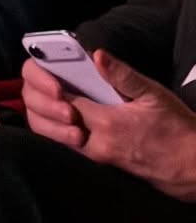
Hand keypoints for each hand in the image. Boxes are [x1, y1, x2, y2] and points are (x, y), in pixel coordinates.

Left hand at [23, 51, 195, 203]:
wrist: (194, 167)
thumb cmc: (178, 129)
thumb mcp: (154, 95)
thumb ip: (122, 76)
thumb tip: (96, 54)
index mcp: (108, 124)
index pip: (63, 101)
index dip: (49, 85)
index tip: (45, 70)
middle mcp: (98, 145)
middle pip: (52, 126)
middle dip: (42, 105)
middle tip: (43, 86)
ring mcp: (101, 158)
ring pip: (60, 140)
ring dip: (50, 121)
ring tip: (51, 99)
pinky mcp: (107, 166)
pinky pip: (74, 149)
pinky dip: (63, 133)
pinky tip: (66, 117)